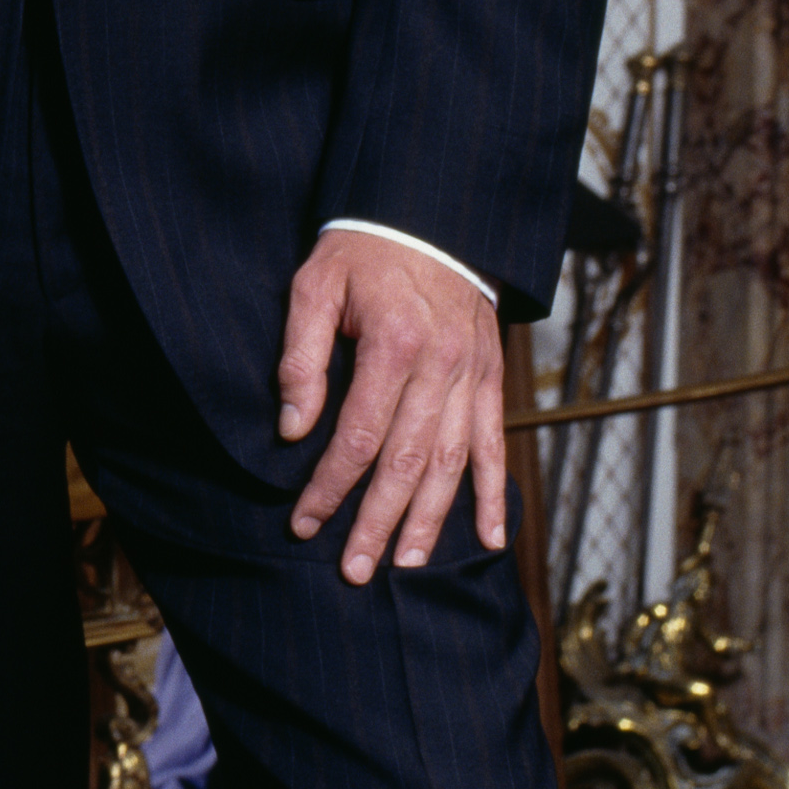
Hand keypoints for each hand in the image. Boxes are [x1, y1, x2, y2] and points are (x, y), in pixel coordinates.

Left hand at [277, 228, 503, 585]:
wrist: (432, 219)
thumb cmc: (363, 253)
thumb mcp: (314, 287)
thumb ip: (301, 359)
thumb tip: (292, 429)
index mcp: (394, 345)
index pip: (358, 435)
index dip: (330, 485)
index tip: (304, 522)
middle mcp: (441, 367)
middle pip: (408, 461)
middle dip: (377, 520)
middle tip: (354, 570)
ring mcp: (472, 376)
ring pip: (454, 462)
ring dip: (429, 519)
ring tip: (403, 563)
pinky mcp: (491, 379)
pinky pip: (495, 444)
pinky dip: (493, 494)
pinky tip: (488, 537)